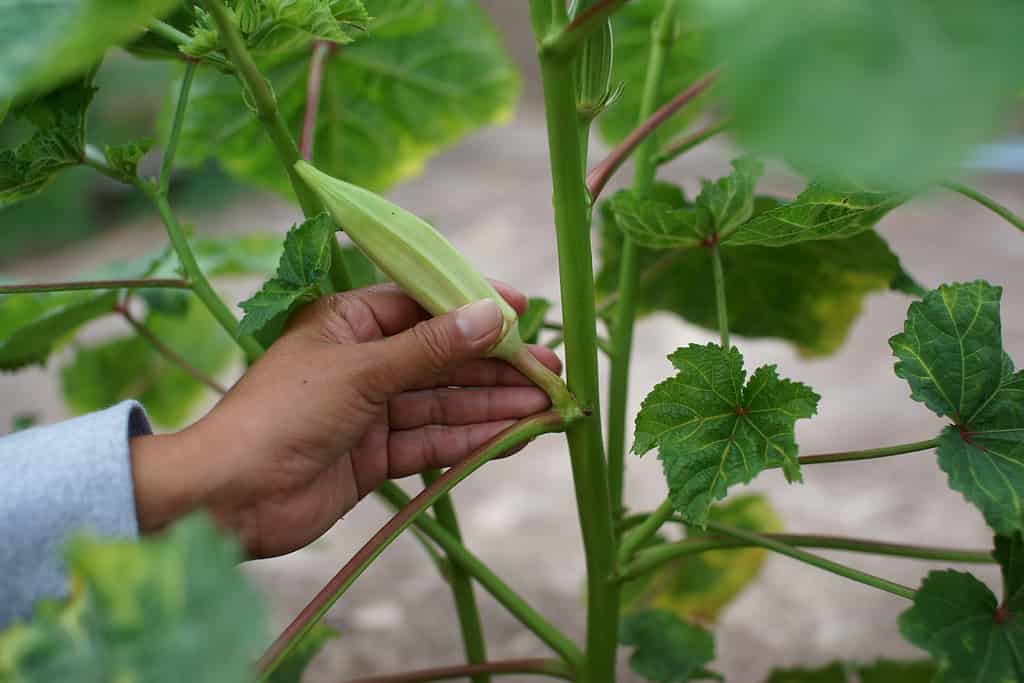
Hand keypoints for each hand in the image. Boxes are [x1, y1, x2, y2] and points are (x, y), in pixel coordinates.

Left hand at [129, 283, 560, 557]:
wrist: (229, 497)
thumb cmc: (284, 413)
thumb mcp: (362, 370)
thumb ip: (431, 348)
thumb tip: (492, 315)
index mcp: (351, 322)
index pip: (425, 305)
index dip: (476, 307)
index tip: (526, 309)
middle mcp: (365, 362)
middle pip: (444, 358)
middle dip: (497, 365)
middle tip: (552, 371)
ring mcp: (372, 411)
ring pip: (444, 403)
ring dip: (494, 405)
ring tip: (548, 406)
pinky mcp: (376, 456)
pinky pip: (433, 442)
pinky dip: (472, 441)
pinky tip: (513, 437)